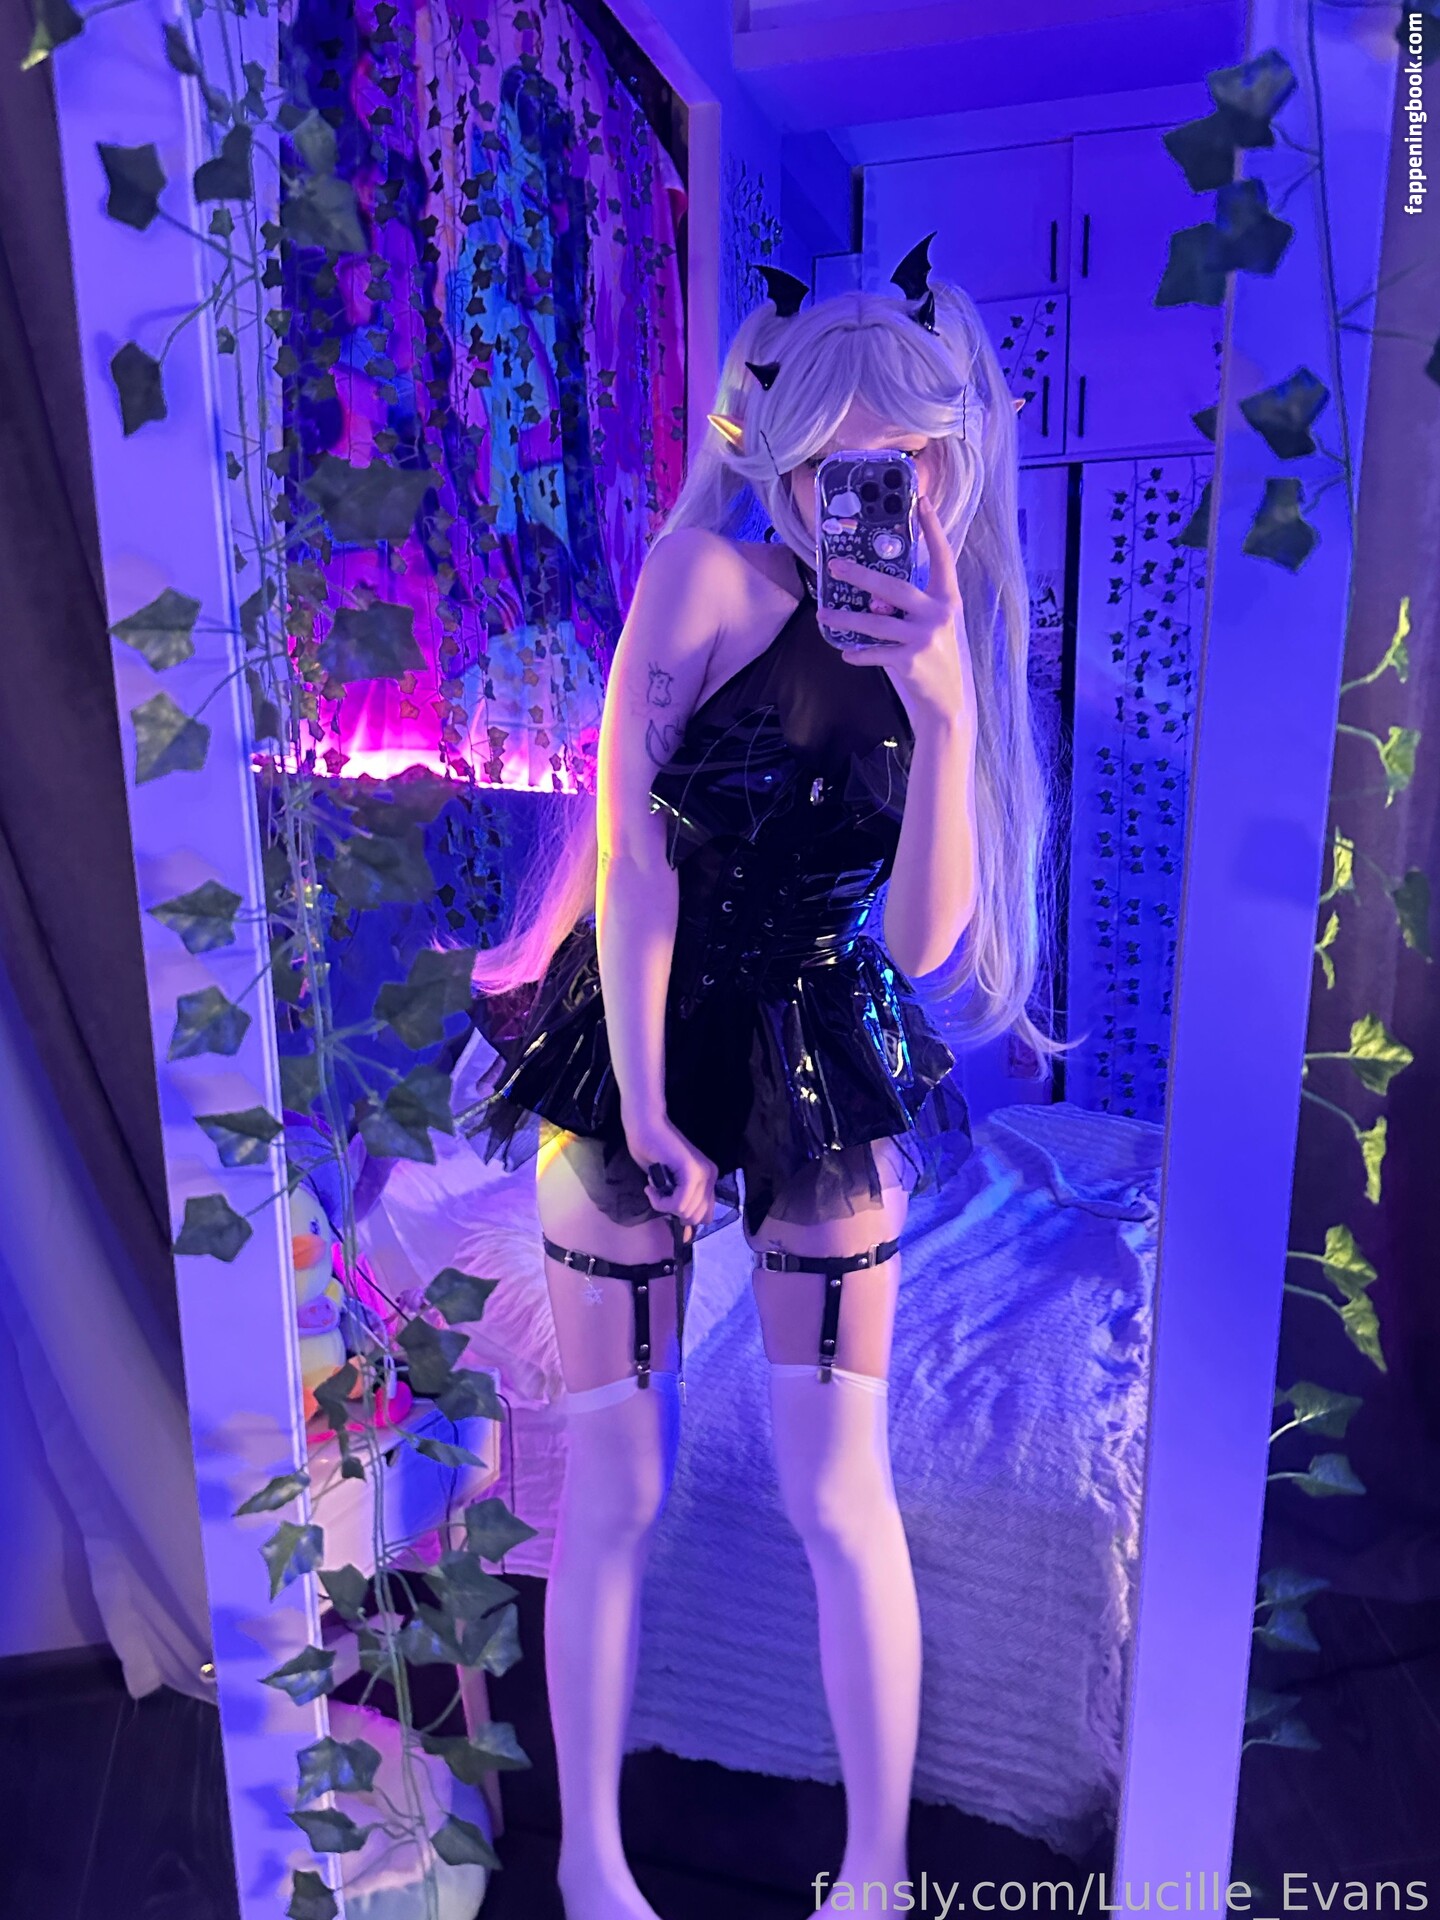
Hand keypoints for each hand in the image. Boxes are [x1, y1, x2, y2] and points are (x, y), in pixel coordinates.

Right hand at [622, 1108, 717, 1230]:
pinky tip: (650, 1186)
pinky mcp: (691, 1172)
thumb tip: (688, 1236)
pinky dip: (660, 1201)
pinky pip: (678, 1203)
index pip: (705, 1216)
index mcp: (709, 1179)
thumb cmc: (652, 1152)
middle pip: (695, 1217)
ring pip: (686, 1212)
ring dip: (662, 1205)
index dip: (683, 1217)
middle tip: (657, 1193)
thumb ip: (680, 1204)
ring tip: (653, 1187)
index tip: (664, 1204)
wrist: (645, 1126)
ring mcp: (703, 1173)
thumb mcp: (669, 1185)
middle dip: (671, 1211)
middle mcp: (711, 1177)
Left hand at [818, 494, 975, 733]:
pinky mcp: (911, 661)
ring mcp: (925, 637)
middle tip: (834, 566)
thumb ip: (908, 608)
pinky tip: (846, 653)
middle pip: (894, 587)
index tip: (921, 500)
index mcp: (947, 598)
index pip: (942, 556)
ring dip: (846, 618)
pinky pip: (874, 652)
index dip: (932, 528)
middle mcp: (939, 614)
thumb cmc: (936, 658)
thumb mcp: (932, 626)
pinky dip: (857, 653)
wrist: (949, 703)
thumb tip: (872, 597)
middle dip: (861, 575)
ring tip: (824, 613)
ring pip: (875, 622)